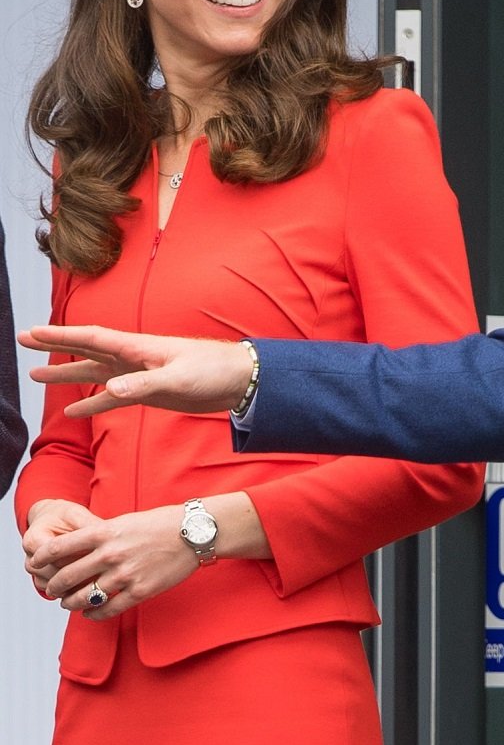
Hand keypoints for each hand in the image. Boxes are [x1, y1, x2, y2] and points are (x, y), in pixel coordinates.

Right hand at [19, 325, 252, 417]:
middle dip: (56, 346)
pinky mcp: (149, 392)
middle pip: (87, 350)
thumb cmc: (213, 370)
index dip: (61, 335)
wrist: (238, 381)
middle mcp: (134, 358)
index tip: (33, 332)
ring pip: (95, 374)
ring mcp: (140, 375)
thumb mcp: (178, 377)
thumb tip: (111, 390)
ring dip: (68, 375)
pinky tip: (75, 412)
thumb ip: (144, 384)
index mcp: (139, 347)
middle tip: (24, 341)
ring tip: (36, 376)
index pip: (92, 338)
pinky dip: (94, 404)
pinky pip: (113, 398)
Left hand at [31, 505, 198, 619]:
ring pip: (83, 597)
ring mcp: (125, 574)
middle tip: (53, 589)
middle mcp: (110, 554)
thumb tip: (75, 550)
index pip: (58, 548)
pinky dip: (93, 614)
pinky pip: (107, 610)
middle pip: (66, 577)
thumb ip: (100, 535)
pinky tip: (91, 612)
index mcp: (104, 532)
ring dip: (71, 603)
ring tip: (70, 603)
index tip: (36, 564)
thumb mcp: (125, 521)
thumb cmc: (161, 524)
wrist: (194, 532)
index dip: (41, 558)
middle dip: (54, 586)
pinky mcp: (140, 591)